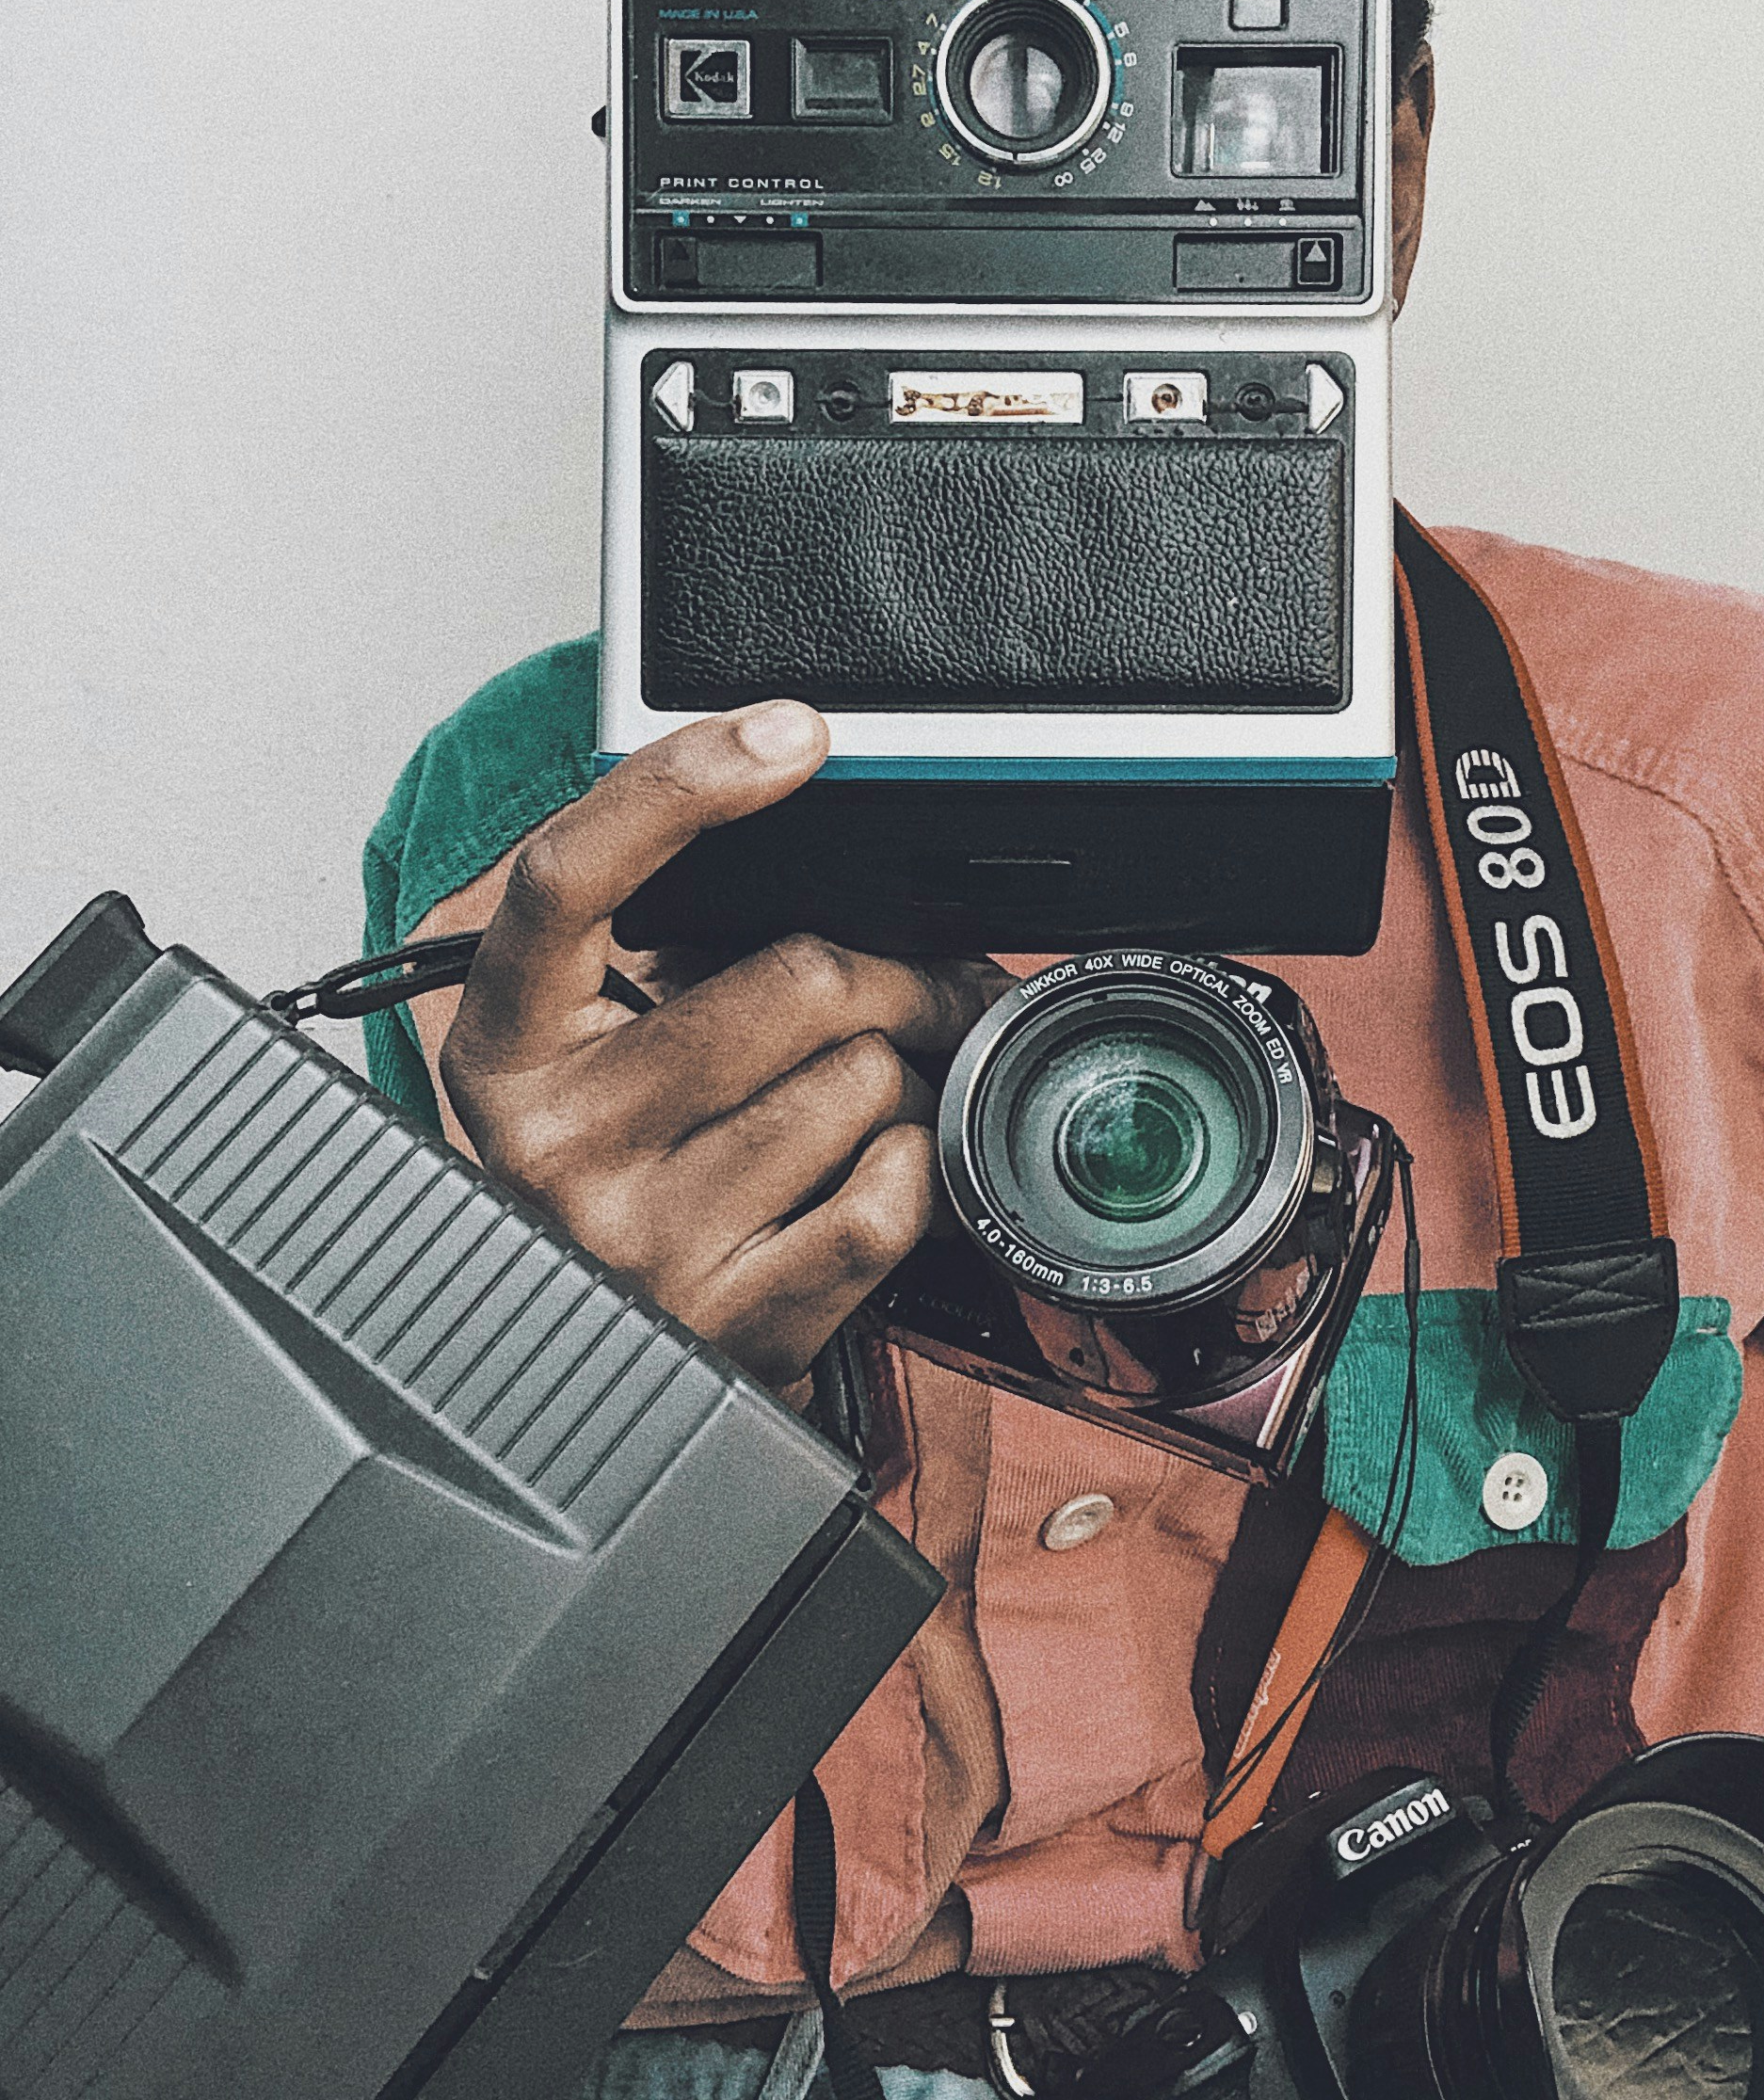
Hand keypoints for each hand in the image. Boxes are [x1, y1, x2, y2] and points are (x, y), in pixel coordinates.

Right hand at [438, 699, 1005, 1387]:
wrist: (578, 1365)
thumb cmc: (606, 1174)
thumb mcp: (573, 1043)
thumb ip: (636, 935)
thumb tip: (778, 824)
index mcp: (502, 1047)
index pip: (573, 879)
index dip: (683, 786)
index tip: (787, 735)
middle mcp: (560, 1142)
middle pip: (798, 978)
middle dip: (896, 967)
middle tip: (925, 978)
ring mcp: (648, 1237)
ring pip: (867, 1081)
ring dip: (906, 1074)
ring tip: (869, 1095)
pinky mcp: (739, 1317)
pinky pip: (893, 1192)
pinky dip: (919, 1162)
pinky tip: (873, 1165)